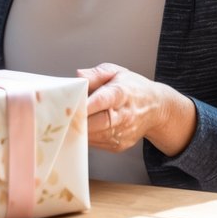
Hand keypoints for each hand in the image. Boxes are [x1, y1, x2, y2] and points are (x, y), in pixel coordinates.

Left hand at [78, 63, 196, 155]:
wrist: (156, 108)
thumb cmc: (133, 88)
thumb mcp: (117, 72)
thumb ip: (96, 74)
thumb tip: (79, 76)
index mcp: (122, 93)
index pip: (104, 100)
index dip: (88, 105)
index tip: (73, 106)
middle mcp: (124, 115)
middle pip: (97, 122)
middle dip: (78, 120)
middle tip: (60, 116)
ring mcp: (122, 133)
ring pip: (94, 136)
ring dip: (78, 130)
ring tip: (67, 121)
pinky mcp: (119, 145)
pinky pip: (95, 144)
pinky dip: (85, 137)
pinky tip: (81, 128)